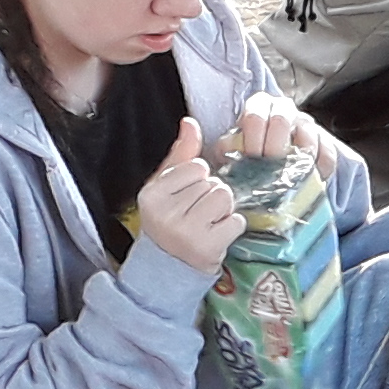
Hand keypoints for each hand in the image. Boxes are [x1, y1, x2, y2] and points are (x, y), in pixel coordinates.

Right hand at [134, 118, 243, 274]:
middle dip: (212, 196)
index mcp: (153, 194)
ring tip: (209, 222)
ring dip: (225, 210)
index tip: (189, 197)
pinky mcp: (206, 247)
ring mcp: (185, 231)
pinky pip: (236, 221)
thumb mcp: (168, 185)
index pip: (197, 167)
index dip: (200, 179)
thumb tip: (190, 123)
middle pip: (214, 183)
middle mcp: (166, 212)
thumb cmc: (171, 219)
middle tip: (199, 214)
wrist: (169, 265)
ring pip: (226, 199)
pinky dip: (233, 227)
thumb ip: (181, 154)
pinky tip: (217, 235)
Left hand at [230, 88, 329, 172]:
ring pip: (307, 137)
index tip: (251, 159)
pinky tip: (307, 182)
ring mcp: (307, 124)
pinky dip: (318, 171)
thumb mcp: (231, 150)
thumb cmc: (247, 156)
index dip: (252, 140)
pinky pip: (327, 155)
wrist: (270, 167)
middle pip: (282, 121)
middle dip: (274, 149)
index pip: (255, 115)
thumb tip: (228, 152)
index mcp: (259, 106)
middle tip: (268, 172)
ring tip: (287, 180)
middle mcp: (284, 109)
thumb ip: (226, 150)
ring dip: (296, 161)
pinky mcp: (325, 143)